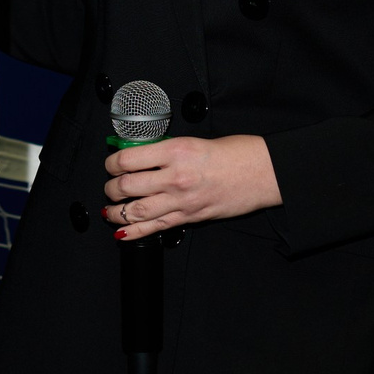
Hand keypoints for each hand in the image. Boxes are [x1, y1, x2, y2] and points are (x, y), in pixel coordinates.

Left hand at [104, 133, 280, 236]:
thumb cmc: (236, 153)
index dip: (111, 163)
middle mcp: (175, 177)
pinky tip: (121, 232)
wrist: (263, 172)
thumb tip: (140, 157)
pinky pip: (155, 227)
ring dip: (116, 211)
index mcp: (175, 151)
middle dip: (111, 188)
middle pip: (126, 186)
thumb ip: (166, 151)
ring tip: (109, 209)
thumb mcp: (194, 141)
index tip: (111, 164)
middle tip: (110, 186)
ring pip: (135, 210)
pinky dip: (134, 231)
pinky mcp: (190, 217)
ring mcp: (182, 200)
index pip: (127, 159)